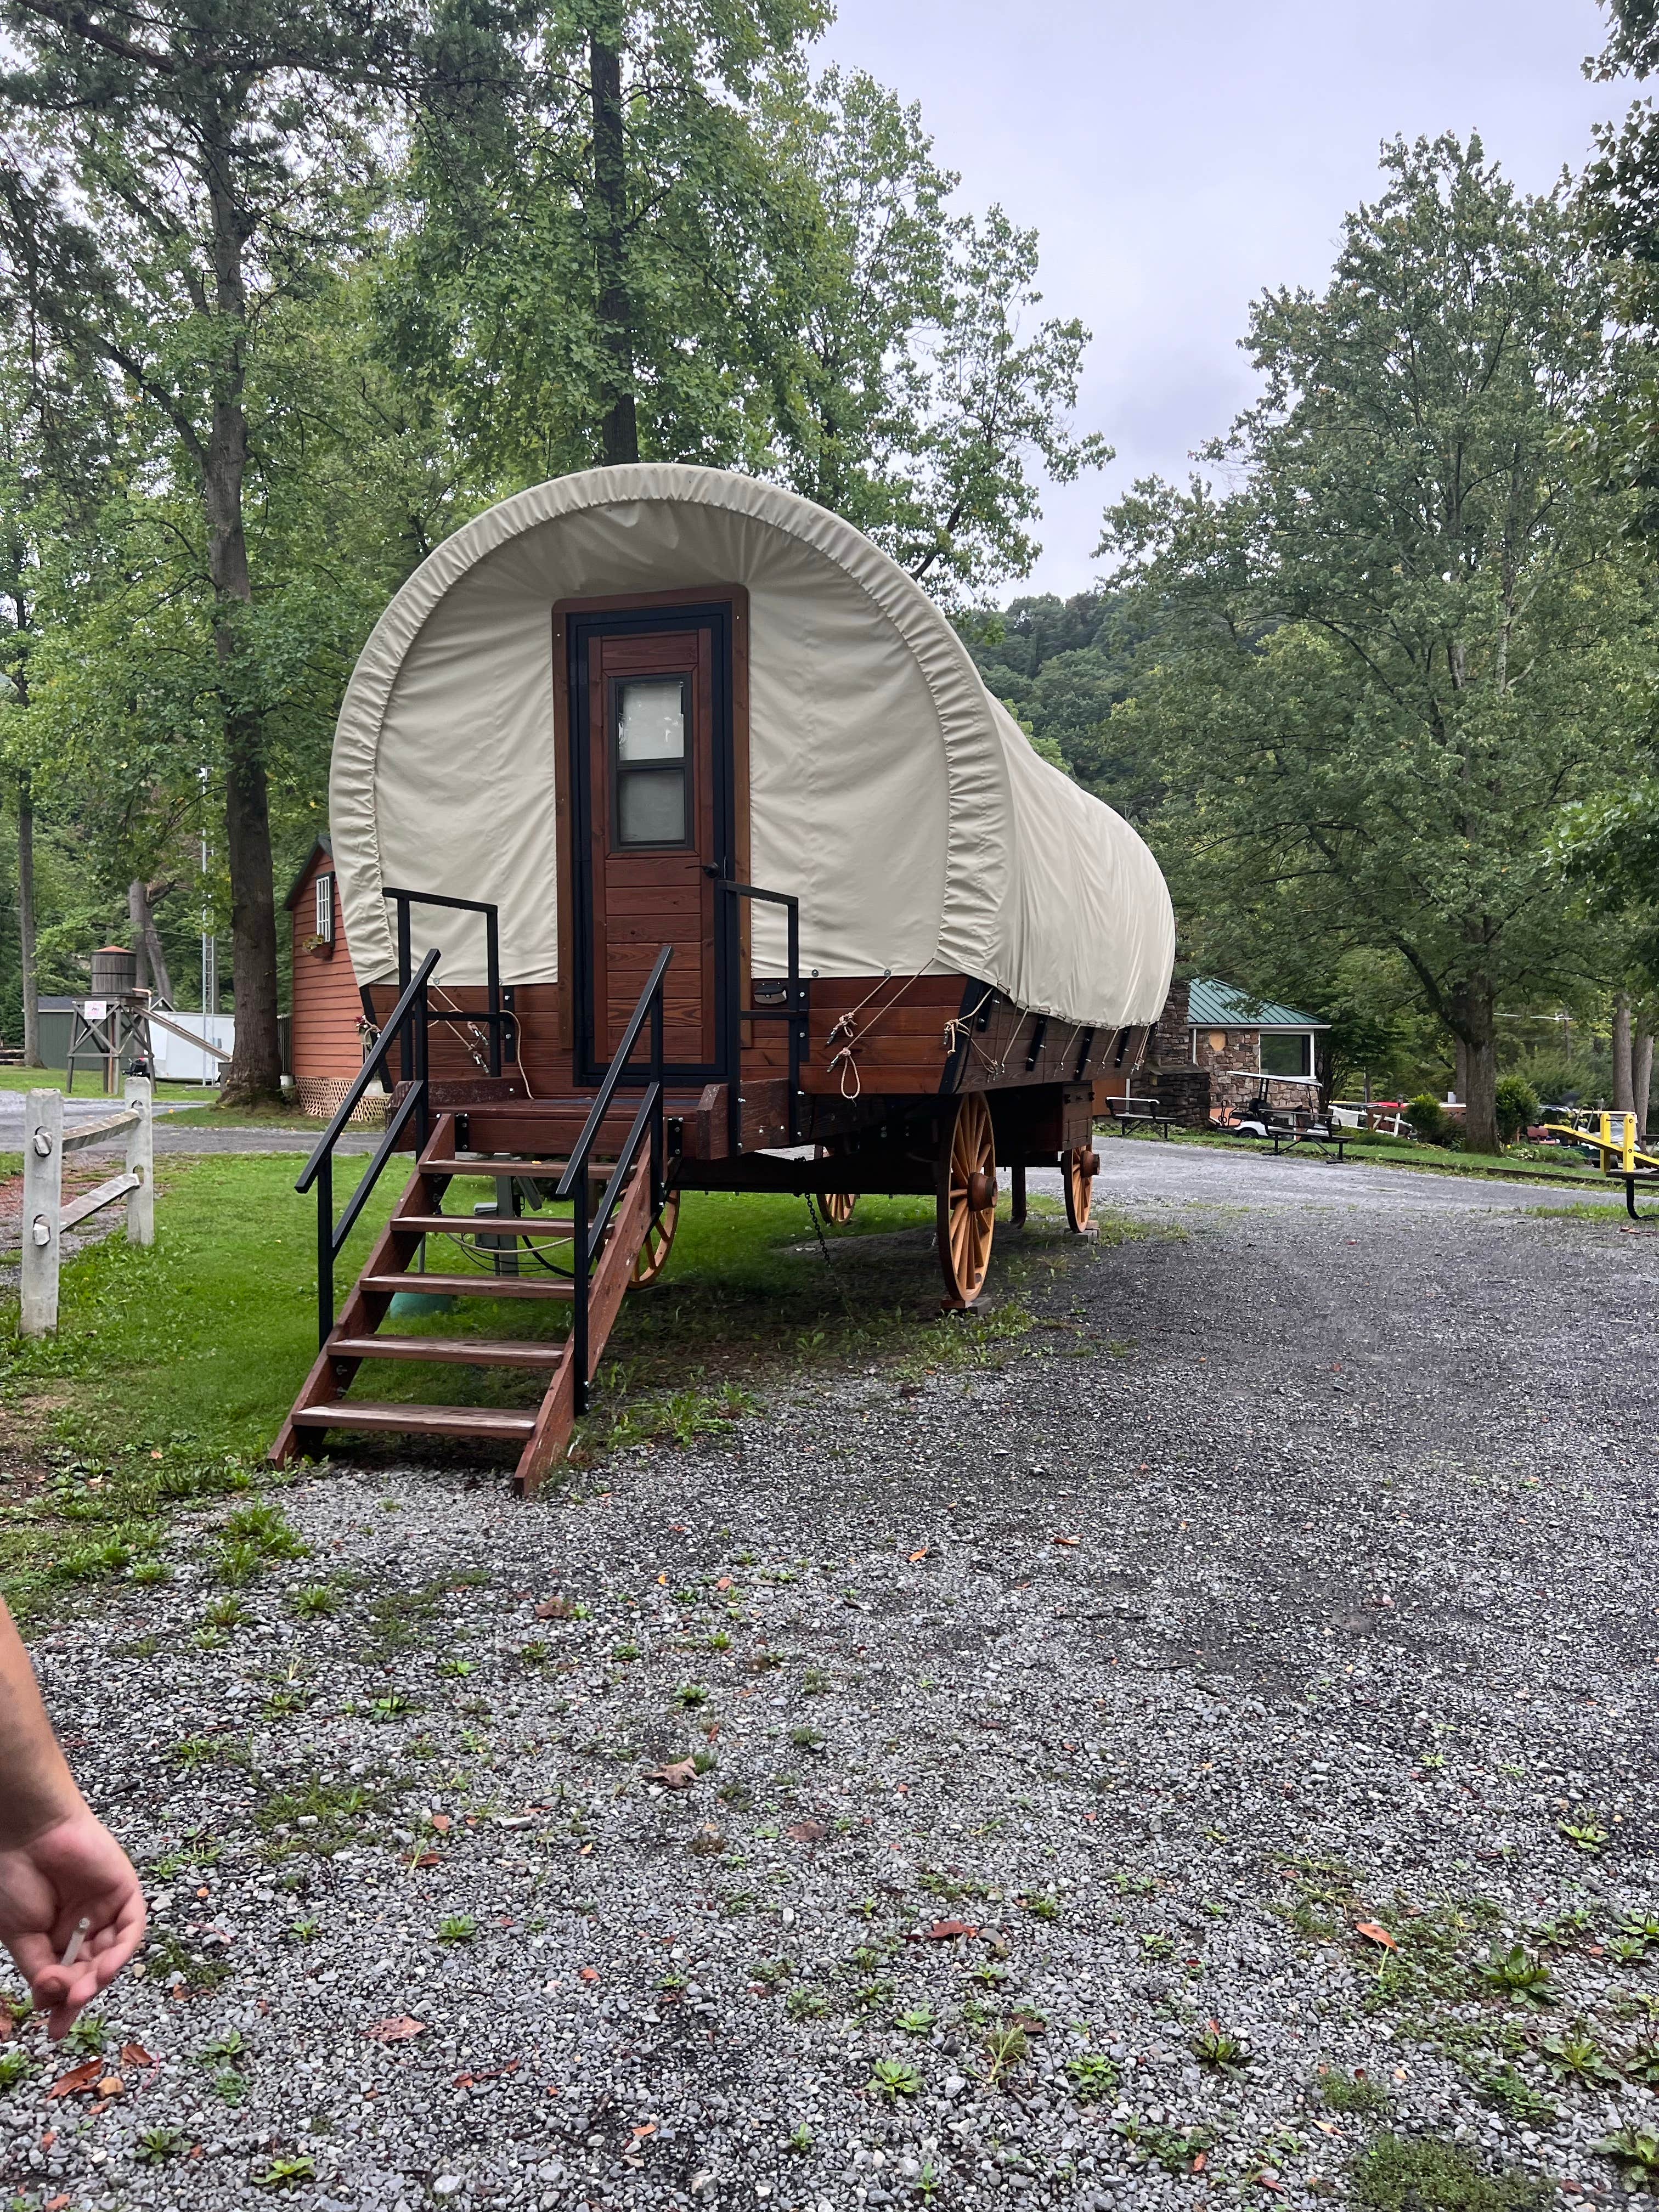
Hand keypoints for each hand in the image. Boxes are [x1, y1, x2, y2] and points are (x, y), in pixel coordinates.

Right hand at [0, 1806, 146, 2037]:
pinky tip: (105, 1968)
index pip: (68, 1979)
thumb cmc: (15, 1879)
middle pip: (92, 1971)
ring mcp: (105, 1910)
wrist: (28, 1834)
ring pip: (112, 1954)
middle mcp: (84, 1927)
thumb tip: (52, 2001)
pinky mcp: (124, 1891)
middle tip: (67, 2012)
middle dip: (81, 1995)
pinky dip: (121, 1950)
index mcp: (56, 1938)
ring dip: (100, 1978)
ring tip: (82, 1993)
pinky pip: (131, 1926)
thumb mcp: (21, 1937)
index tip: (56, 2032)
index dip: (64, 2006)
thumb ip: (40, 1969)